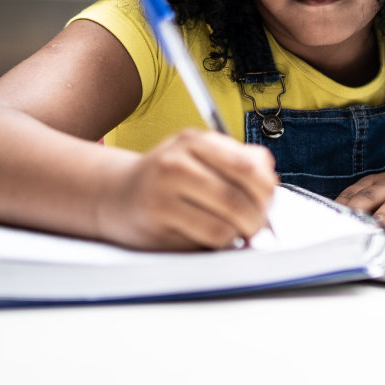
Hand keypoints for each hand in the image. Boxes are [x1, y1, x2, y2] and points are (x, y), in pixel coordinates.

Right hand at [95, 130, 277, 249]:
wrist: (114, 193)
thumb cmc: (168, 176)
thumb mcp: (198, 154)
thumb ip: (237, 161)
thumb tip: (271, 186)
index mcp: (193, 141)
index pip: (249, 167)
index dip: (267, 191)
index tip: (267, 202)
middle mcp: (176, 163)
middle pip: (239, 199)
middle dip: (257, 218)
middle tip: (257, 225)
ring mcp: (162, 193)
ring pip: (225, 224)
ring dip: (238, 234)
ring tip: (235, 232)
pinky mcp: (155, 223)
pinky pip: (205, 240)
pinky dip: (217, 243)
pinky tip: (209, 236)